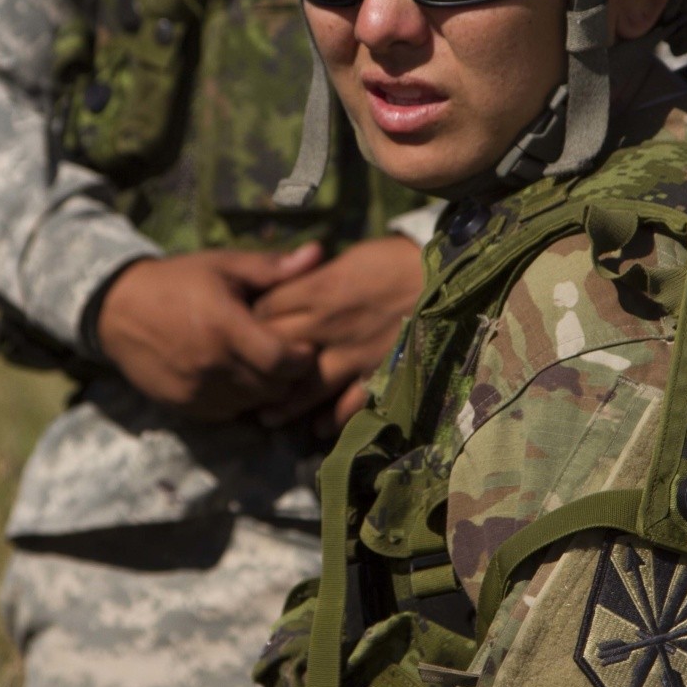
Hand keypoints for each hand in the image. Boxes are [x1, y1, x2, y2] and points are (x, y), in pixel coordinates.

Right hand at [95, 245, 323, 421]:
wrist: (118, 309)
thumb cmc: (178, 281)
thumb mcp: (224, 265)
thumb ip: (273, 267)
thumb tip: (320, 252)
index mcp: (225, 326)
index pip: (283, 361)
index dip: (303, 358)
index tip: (304, 345)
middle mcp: (211, 364)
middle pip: (274, 388)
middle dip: (287, 375)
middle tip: (286, 356)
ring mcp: (196, 390)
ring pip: (253, 404)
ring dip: (263, 389)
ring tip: (260, 365)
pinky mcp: (184, 406)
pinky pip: (228, 413)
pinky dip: (238, 399)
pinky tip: (234, 376)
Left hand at [252, 236, 424, 431]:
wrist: (444, 276)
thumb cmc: (394, 259)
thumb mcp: (347, 258)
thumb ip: (312, 278)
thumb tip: (283, 287)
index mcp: (318, 290)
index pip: (265, 311)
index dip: (249, 323)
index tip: (242, 333)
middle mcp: (328, 325)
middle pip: (278, 352)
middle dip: (257, 366)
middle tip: (243, 380)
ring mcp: (353, 354)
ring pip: (307, 386)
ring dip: (285, 405)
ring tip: (266, 418)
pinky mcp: (377, 372)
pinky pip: (349, 403)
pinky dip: (333, 418)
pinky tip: (318, 428)